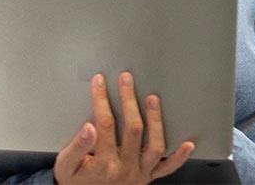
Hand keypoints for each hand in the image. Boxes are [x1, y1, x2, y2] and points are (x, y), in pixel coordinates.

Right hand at [54, 72, 195, 184]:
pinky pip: (168, 168)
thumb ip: (76, 147)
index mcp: (102, 164)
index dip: (102, 100)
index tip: (100, 82)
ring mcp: (139, 173)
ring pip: (154, 145)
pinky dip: (180, 157)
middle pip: (132, 129)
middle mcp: (124, 168)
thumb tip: (88, 128)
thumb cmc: (73, 178)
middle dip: (129, 100)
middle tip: (126, 79)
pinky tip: (189, 143)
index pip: (104, 124)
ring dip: (156, 120)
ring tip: (153, 98)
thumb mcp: (65, 164)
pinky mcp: (148, 176)